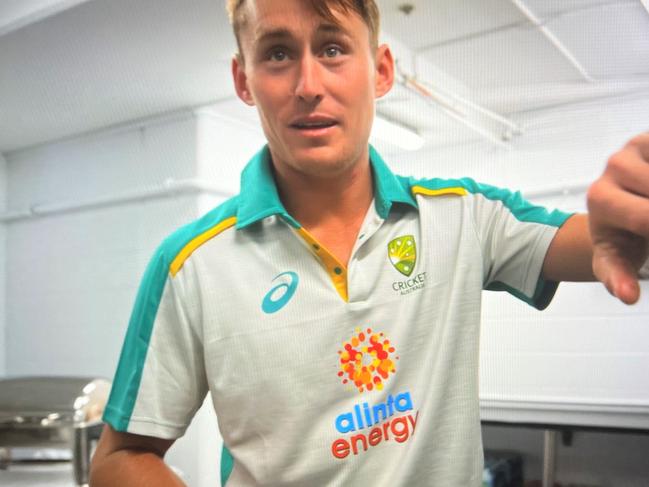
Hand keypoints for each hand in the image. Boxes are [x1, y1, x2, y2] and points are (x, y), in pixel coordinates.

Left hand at [587, 133, 648, 303]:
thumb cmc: (621, 236)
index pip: (646, 218)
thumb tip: (627, 296)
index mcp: (600, 196)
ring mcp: (638, 145)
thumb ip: (617, 278)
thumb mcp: (616, 260)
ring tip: (646, 227)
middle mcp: (616, 165)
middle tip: (648, 232)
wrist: (620, 206)